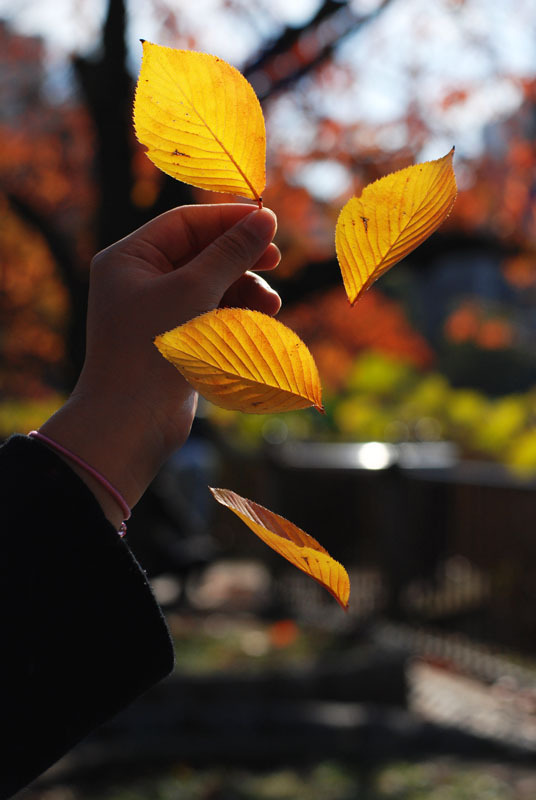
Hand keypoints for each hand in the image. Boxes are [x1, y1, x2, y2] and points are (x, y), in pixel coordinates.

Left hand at [40, 204, 279, 524]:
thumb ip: (231, 252)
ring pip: (210, 286)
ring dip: (244, 289)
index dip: (228, 220)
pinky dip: (236, 315)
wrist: (131, 423)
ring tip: (271, 303)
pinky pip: (211, 315)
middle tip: (275, 258)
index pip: (185, 223)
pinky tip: (260, 321)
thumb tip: (264, 218)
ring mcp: (157, 313)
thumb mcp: (195, 291)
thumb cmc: (153, 348)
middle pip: (200, 253)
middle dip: (239, 257)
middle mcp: (139, 281)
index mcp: (129, 259)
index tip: (269, 222)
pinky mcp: (176, 341)